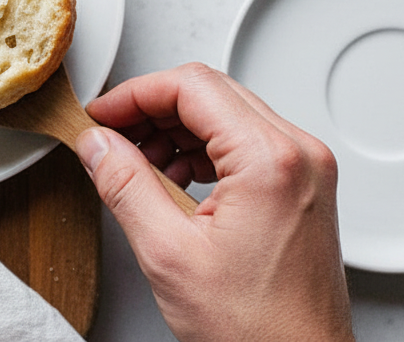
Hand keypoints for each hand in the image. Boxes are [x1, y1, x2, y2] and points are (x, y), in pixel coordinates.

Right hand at [75, 63, 352, 341]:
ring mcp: (306, 169)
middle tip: (110, 135)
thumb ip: (125, 186)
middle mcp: (298, 154)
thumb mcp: (169, 254)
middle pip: (210, 92)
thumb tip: (98, 144)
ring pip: (227, 113)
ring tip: (137, 164)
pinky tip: (173, 179)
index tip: (101, 115)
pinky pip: (245, 143)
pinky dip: (203, 149)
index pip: (191, 86)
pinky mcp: (302, 187)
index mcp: (270, 160)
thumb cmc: (257, 329)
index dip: (134, 94)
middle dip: (152, 109)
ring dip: (175, 128)